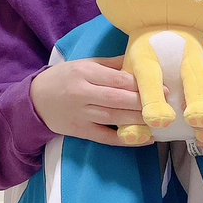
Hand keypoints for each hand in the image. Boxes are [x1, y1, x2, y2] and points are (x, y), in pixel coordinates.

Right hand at [30, 57, 166, 145]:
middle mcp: (82, 93)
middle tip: (167, 106)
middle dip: (144, 103)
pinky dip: (125, 139)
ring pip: (114, 118)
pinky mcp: (79, 131)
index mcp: (85, 72)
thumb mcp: (84, 64)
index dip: (142, 85)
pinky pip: (105, 137)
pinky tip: (144, 139)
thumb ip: (111, 65)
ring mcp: (80, 114)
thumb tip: (139, 62)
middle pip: (118, 99)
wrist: (35, 100)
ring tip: (159, 121)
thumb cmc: (64, 78)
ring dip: (139, 121)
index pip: (118, 79)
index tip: (164, 87)